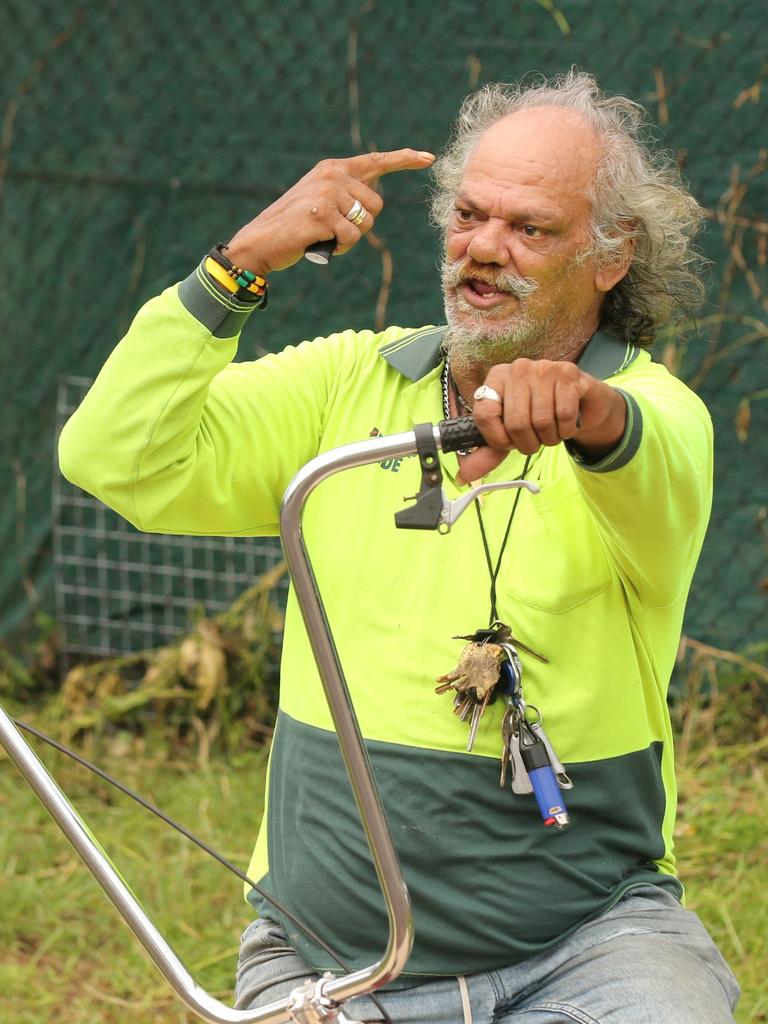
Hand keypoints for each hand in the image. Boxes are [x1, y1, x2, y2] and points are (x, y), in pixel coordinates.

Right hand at [223, 149, 434, 276]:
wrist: (261, 241)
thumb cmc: (295, 227)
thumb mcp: (321, 201)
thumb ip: (346, 195)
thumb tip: (373, 204)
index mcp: (333, 168)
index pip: (376, 161)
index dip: (404, 160)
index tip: (428, 158)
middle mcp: (332, 175)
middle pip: (376, 205)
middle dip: (362, 224)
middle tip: (333, 229)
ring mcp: (327, 193)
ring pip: (366, 224)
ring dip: (350, 238)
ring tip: (325, 235)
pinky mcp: (323, 215)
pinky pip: (352, 238)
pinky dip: (341, 248)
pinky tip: (321, 243)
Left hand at [457, 358, 627, 482]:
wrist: (580, 402)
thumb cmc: (539, 416)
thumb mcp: (509, 434)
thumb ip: (487, 453)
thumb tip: (464, 476)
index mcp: (496, 378)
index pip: (484, 414)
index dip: (496, 438)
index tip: (508, 443)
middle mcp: (517, 369)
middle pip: (515, 423)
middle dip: (528, 444)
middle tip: (536, 440)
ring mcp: (544, 368)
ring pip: (542, 421)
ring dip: (550, 439)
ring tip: (552, 430)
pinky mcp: (569, 374)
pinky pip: (564, 415)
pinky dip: (567, 430)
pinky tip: (566, 423)